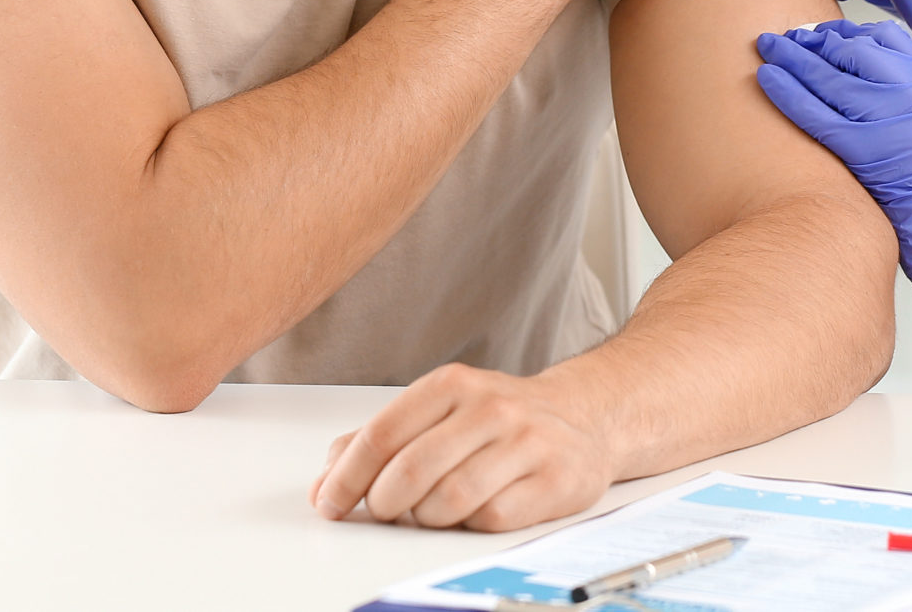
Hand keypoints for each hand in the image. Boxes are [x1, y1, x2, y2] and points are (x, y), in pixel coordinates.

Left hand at [310, 363, 611, 530]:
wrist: (585, 417)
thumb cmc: (500, 420)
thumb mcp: (437, 412)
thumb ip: (380, 441)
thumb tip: (325, 479)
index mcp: (451, 385)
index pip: (382, 436)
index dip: (346, 478)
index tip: (329, 504)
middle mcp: (490, 407)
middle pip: (411, 472)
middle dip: (384, 504)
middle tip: (384, 512)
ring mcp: (525, 442)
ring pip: (449, 500)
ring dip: (427, 518)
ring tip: (431, 511)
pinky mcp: (555, 479)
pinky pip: (491, 519)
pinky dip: (470, 526)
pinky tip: (474, 511)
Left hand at [755, 20, 911, 309]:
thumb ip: (904, 87)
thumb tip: (853, 60)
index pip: (884, 38)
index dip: (845, 32)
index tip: (821, 33)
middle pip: (855, 52)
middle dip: (815, 40)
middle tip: (787, 36)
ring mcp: (890, 122)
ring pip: (831, 78)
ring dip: (794, 58)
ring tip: (768, 46)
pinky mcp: (866, 151)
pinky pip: (817, 114)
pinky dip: (788, 93)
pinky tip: (767, 78)